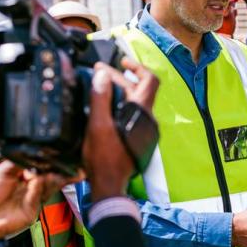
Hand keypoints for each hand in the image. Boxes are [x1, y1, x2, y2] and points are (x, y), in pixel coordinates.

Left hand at [0, 161, 72, 240]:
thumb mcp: (2, 171)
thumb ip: (19, 162)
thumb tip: (34, 156)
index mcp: (23, 177)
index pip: (41, 168)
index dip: (48, 164)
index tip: (53, 157)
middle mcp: (29, 189)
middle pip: (49, 178)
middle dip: (56, 171)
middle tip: (58, 164)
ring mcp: (31, 200)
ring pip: (48, 188)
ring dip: (52, 179)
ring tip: (53, 171)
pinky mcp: (31, 211)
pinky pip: (38, 197)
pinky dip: (38, 189)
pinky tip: (37, 181)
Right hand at [83, 60, 158, 201]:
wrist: (109, 185)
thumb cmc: (103, 158)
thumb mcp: (97, 125)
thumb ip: (100, 98)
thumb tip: (102, 75)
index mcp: (141, 113)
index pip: (149, 80)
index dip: (137, 66)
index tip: (122, 61)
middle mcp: (148, 120)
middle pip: (138, 90)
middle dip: (118, 79)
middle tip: (98, 74)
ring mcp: (146, 131)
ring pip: (135, 103)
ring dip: (119, 93)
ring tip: (99, 88)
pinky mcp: (141, 139)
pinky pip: (133, 115)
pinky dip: (120, 106)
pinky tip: (104, 108)